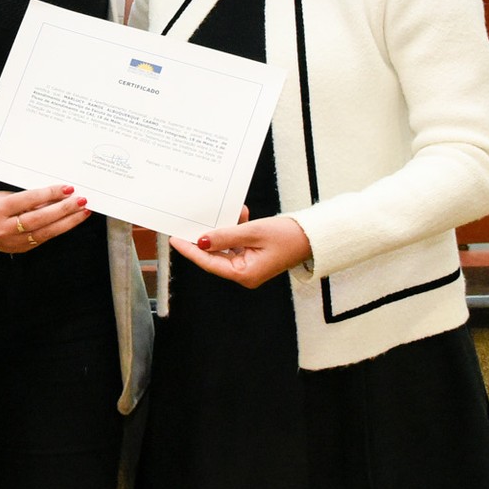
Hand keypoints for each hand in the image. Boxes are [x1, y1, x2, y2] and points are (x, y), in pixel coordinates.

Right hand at [0, 183, 89, 253]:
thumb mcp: (6, 195)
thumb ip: (30, 198)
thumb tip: (59, 196)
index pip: (28, 201)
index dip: (50, 194)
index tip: (68, 189)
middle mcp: (2, 228)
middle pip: (38, 220)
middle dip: (63, 210)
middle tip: (81, 201)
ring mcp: (10, 242)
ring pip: (44, 233)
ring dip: (66, 222)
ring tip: (81, 212)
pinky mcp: (18, 250)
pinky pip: (41, 239)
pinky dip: (57, 229)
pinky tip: (69, 222)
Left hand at [168, 210, 311, 287]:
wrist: (313, 236)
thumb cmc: (288, 236)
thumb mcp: (253, 232)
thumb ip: (225, 236)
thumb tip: (201, 241)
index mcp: (245, 274)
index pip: (210, 263)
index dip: (191, 250)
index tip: (175, 239)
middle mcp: (245, 273)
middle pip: (215, 256)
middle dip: (205, 237)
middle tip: (188, 224)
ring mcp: (249, 265)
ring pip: (225, 247)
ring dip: (224, 229)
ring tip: (222, 213)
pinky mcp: (254, 256)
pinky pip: (237, 243)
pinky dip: (236, 229)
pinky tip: (240, 215)